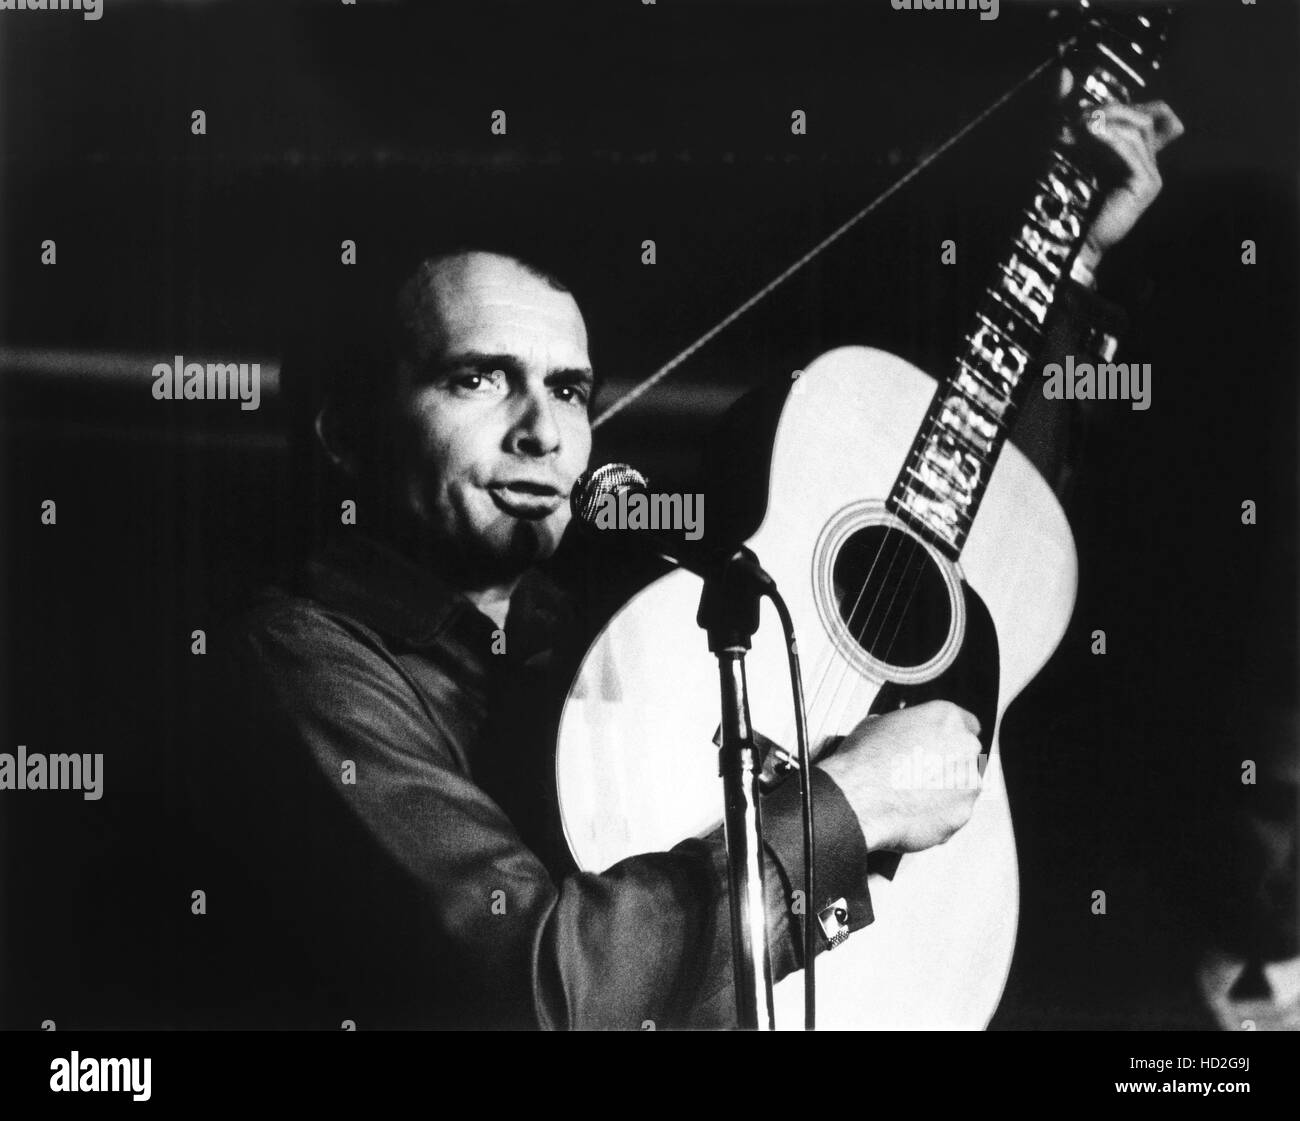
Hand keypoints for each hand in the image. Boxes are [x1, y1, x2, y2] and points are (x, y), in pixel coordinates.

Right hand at [817, 700, 982, 853]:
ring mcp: (967, 782)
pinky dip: (938, 815)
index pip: (967, 722)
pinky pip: (954, 813)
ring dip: (944, 791)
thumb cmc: (864, 761)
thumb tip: (897, 731)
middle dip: (947, 764)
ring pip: (962, 786)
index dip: (949, 736)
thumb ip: (901, 726)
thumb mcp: (875, 724)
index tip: (939, 745)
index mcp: (946, 718)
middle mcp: (965, 746)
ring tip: (912, 796)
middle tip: (920, 772)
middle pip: (966, 755)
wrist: (858, 799)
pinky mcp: (962, 813)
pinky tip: (913, 812)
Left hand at [1058, 70, 1185, 275]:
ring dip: (1103, 121)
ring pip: (1137, 127)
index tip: (1084, 107)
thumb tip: (1063, 72)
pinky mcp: (1146, 185)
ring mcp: (1150, 174)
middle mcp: (1147, 162)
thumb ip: (1062, 110)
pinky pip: (1132, 148)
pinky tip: (1085, 135)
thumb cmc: (1058, 195)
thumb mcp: (1059, 144)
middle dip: (1107, 109)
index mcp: (1133, 154)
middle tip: (1072, 118)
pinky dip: (1107, 137)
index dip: (1122, 102)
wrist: (1060, 237)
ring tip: (1073, 129)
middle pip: (1143, 115)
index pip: (1153, 112)